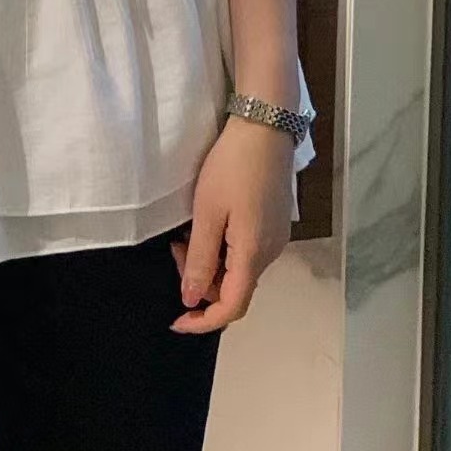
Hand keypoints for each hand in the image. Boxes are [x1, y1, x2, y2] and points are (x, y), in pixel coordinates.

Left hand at [169, 116, 292, 333]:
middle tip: (175, 247)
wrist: (266, 128)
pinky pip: (246, 252)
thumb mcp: (207, 212)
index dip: (203, 321)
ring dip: (209, 262)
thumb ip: (199, 259)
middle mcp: (271, 254)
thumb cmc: (232, 168)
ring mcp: (276, 238)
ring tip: (187, 233)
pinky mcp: (274, 223)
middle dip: (200, 281)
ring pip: (239, 269)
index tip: (176, 320)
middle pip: (234, 288)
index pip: (232, 308)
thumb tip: (192, 299)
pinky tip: (208, 226)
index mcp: (253, 255)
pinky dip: (222, 249)